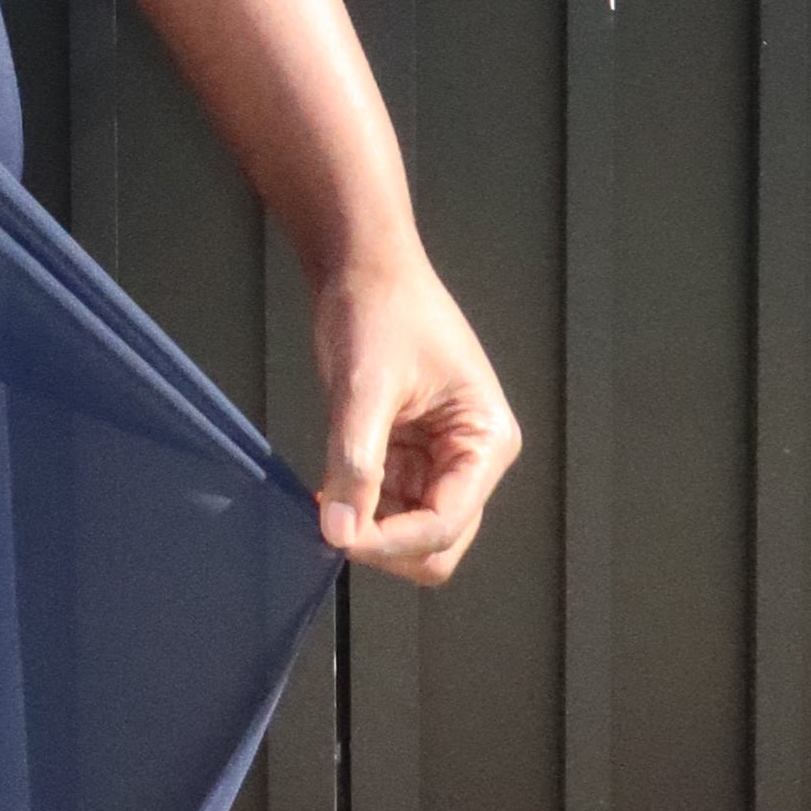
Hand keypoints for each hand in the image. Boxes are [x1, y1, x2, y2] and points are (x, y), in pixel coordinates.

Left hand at [309, 245, 518, 585]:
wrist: (363, 267)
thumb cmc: (379, 309)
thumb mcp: (365, 388)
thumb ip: (355, 464)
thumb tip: (338, 532)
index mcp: (485, 440)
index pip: (446, 522)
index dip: (392, 541)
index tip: (336, 538)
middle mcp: (473, 458)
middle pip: (439, 541)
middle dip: (387, 543)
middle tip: (329, 527)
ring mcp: (442, 459)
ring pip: (411, 532)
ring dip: (369, 527)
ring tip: (324, 501)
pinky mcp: (411, 455)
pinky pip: (388, 506)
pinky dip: (358, 509)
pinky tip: (327, 492)